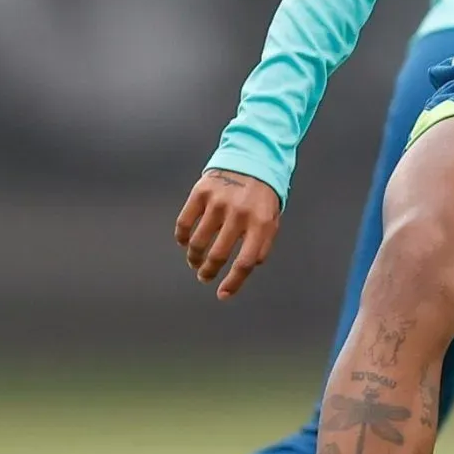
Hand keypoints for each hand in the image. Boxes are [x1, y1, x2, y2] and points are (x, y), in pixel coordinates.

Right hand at [175, 169, 281, 297]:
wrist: (252, 159)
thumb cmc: (262, 196)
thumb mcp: (271, 219)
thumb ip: (261, 244)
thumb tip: (245, 269)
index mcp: (261, 223)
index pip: (246, 262)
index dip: (233, 282)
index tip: (222, 294)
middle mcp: (239, 213)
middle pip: (218, 255)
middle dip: (208, 272)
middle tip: (204, 276)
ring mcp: (218, 202)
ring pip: (198, 242)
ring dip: (193, 257)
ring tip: (195, 261)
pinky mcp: (201, 192)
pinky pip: (184, 223)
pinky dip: (181, 238)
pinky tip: (184, 242)